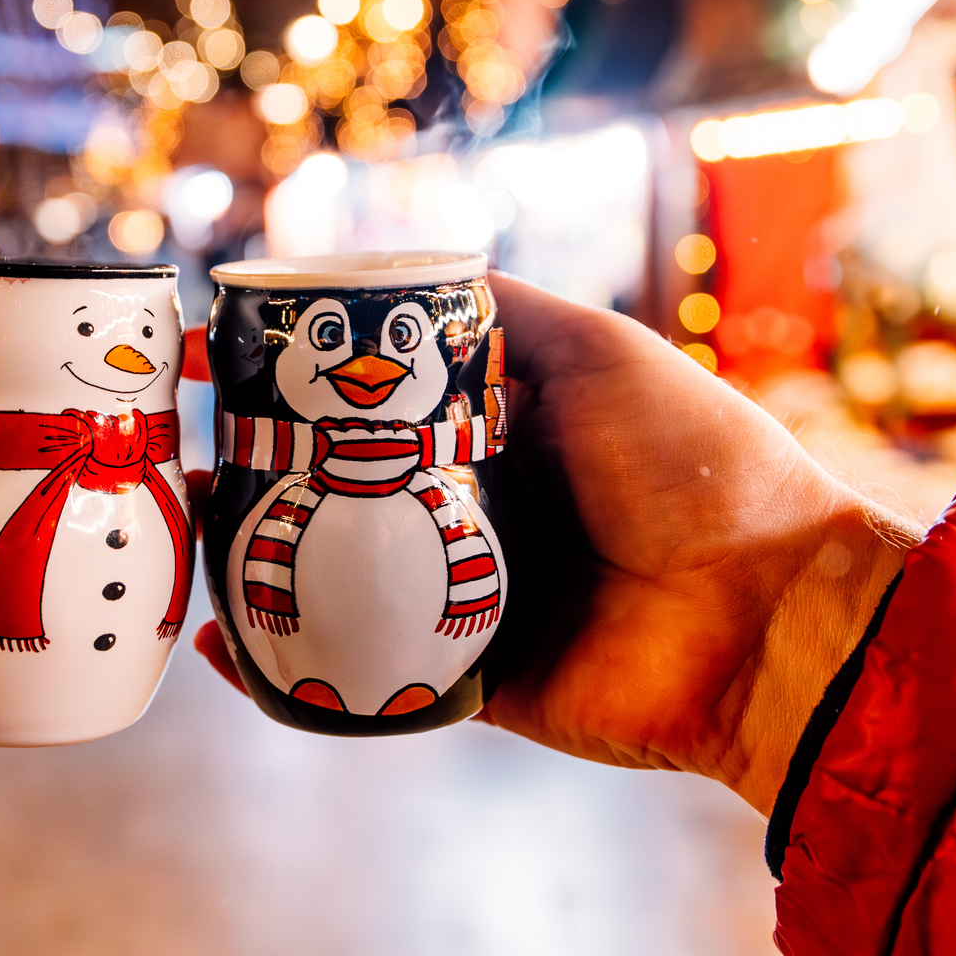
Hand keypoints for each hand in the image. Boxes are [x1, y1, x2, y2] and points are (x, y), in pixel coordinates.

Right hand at [195, 275, 917, 814]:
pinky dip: (288, 666)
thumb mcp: (601, 352)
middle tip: (186, 452)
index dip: (301, 387)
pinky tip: (223, 639)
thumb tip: (406, 275)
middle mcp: (479, 514)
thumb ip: (507, 314)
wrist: (769, 617)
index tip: (225, 364)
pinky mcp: (466, 680)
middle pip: (345, 491)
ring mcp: (467, 600)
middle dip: (261, 473)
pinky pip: (359, 674)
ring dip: (256, 561)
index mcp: (506, 437)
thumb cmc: (697, 465)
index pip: (379, 407)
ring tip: (186, 533)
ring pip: (338, 580)